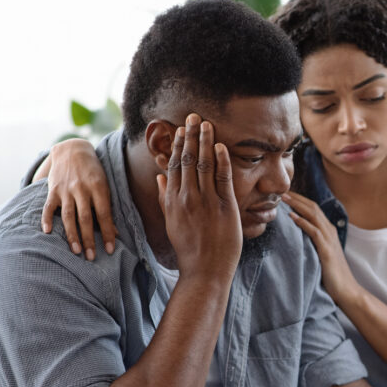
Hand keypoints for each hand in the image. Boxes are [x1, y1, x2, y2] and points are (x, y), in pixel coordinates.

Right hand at [40, 138, 116, 259]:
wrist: (72, 150)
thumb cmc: (93, 172)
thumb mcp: (105, 186)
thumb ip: (107, 207)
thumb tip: (115, 232)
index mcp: (99, 188)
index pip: (104, 215)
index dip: (108, 233)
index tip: (110, 249)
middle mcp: (81, 189)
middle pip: (85, 218)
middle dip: (89, 239)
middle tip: (91, 257)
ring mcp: (66, 189)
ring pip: (68, 216)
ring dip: (72, 235)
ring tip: (76, 251)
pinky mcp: (53, 189)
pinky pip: (48, 206)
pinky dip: (46, 219)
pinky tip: (47, 232)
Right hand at [156, 114, 241, 281]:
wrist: (204, 271)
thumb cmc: (190, 248)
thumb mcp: (172, 222)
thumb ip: (165, 198)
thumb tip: (161, 177)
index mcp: (173, 200)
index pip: (174, 165)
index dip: (177, 145)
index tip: (181, 129)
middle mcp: (187, 198)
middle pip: (187, 159)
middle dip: (191, 136)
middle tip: (194, 116)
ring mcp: (206, 202)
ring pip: (203, 164)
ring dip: (205, 141)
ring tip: (207, 124)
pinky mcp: (225, 208)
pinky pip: (222, 178)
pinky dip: (221, 160)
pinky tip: (221, 146)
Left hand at [283, 190, 359, 303]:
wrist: (346, 289)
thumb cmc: (332, 275)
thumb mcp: (321, 254)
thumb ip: (312, 243)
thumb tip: (296, 238)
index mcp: (328, 231)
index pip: (313, 209)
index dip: (300, 200)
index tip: (286, 195)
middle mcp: (330, 231)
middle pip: (312, 207)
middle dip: (297, 198)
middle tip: (281, 191)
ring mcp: (329, 239)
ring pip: (313, 215)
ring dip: (298, 205)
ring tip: (284, 198)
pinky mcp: (326, 249)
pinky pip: (314, 231)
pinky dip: (303, 222)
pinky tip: (292, 217)